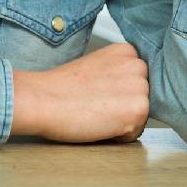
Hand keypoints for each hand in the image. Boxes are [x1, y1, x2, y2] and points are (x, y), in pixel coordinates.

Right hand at [10, 42, 149, 142]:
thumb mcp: (96, 66)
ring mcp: (140, 87)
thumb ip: (117, 73)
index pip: (137, 80)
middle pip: (143, 97)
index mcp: (126, 51)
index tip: (99, 91)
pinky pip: (135, 133)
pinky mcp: (138, 110)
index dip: (118, 92)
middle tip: (97, 103)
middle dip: (124, 106)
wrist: (43, 99)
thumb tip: (127, 92)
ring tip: (97, 112)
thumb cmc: (62, 87)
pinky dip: (119, 136)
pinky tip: (99, 123)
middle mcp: (138, 65)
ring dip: (122, 121)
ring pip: (140, 116)